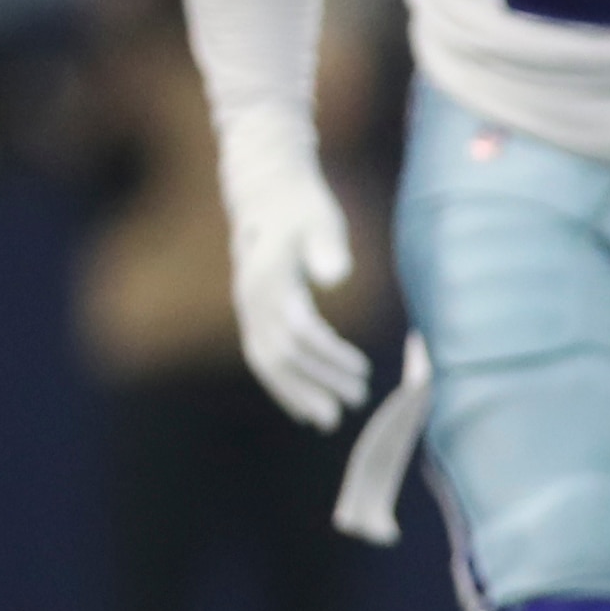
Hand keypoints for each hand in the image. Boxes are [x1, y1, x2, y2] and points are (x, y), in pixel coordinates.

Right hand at [216, 122, 370, 430]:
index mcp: (269, 279)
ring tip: (328, 419)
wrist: (266, 191)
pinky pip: (261, 355)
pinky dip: (281, 383)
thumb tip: (335, 278)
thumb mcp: (319, 217)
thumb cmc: (302, 204)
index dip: (331, 357)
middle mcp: (251, 298)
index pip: (299, 332)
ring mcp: (246, 307)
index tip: (363, 372)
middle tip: (356, 402)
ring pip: (267, 361)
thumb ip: (327, 247)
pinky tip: (303, 405)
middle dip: (318, 384)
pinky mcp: (250, 312)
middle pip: (282, 354)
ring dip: (298, 393)